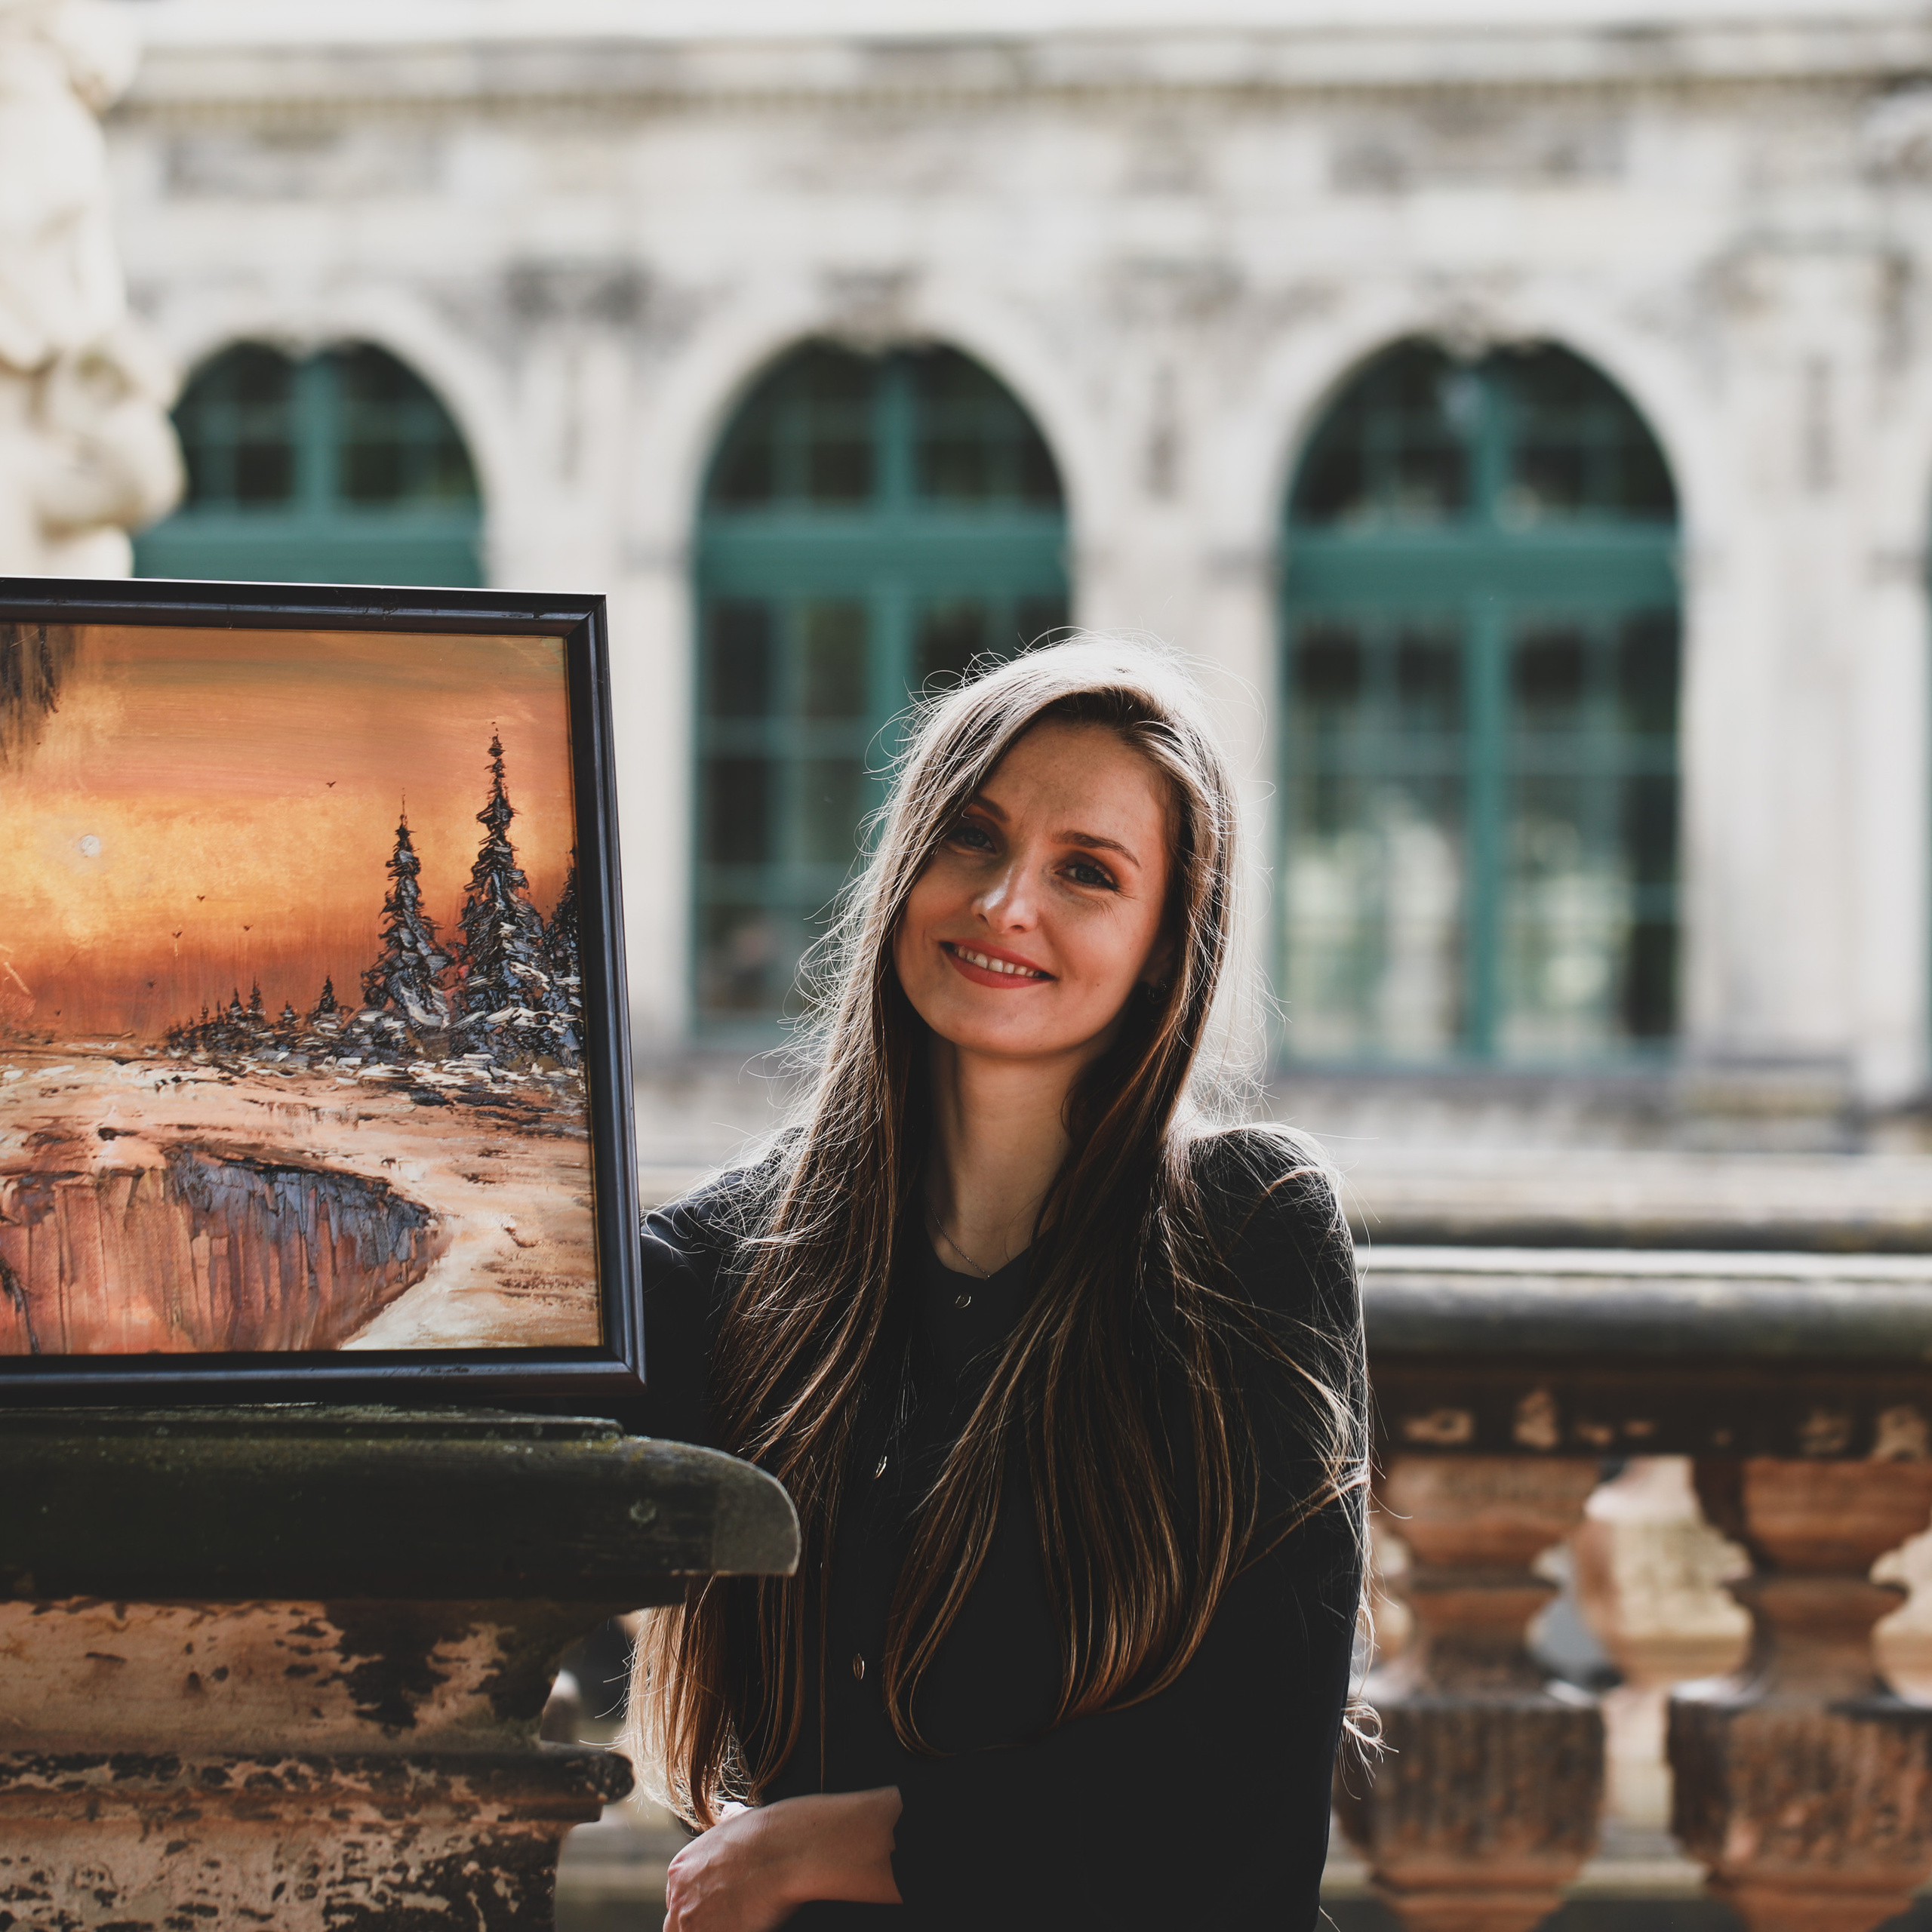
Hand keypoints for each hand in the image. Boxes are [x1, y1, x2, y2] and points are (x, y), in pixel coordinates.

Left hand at [663, 1787, 903, 1931]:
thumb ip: (728, 1821)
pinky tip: (748, 1925)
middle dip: (702, 1922)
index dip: (700, 1905)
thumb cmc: (766, 1834)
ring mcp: (691, 1920)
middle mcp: (679, 1894)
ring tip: (739, 1920)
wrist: (784, 1851)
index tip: (720, 1906)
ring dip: (713, 1928)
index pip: (679, 1899)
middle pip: (680, 1924)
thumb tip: (731, 1811)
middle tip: (731, 1916)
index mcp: (681, 1867)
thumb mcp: (738, 1820)